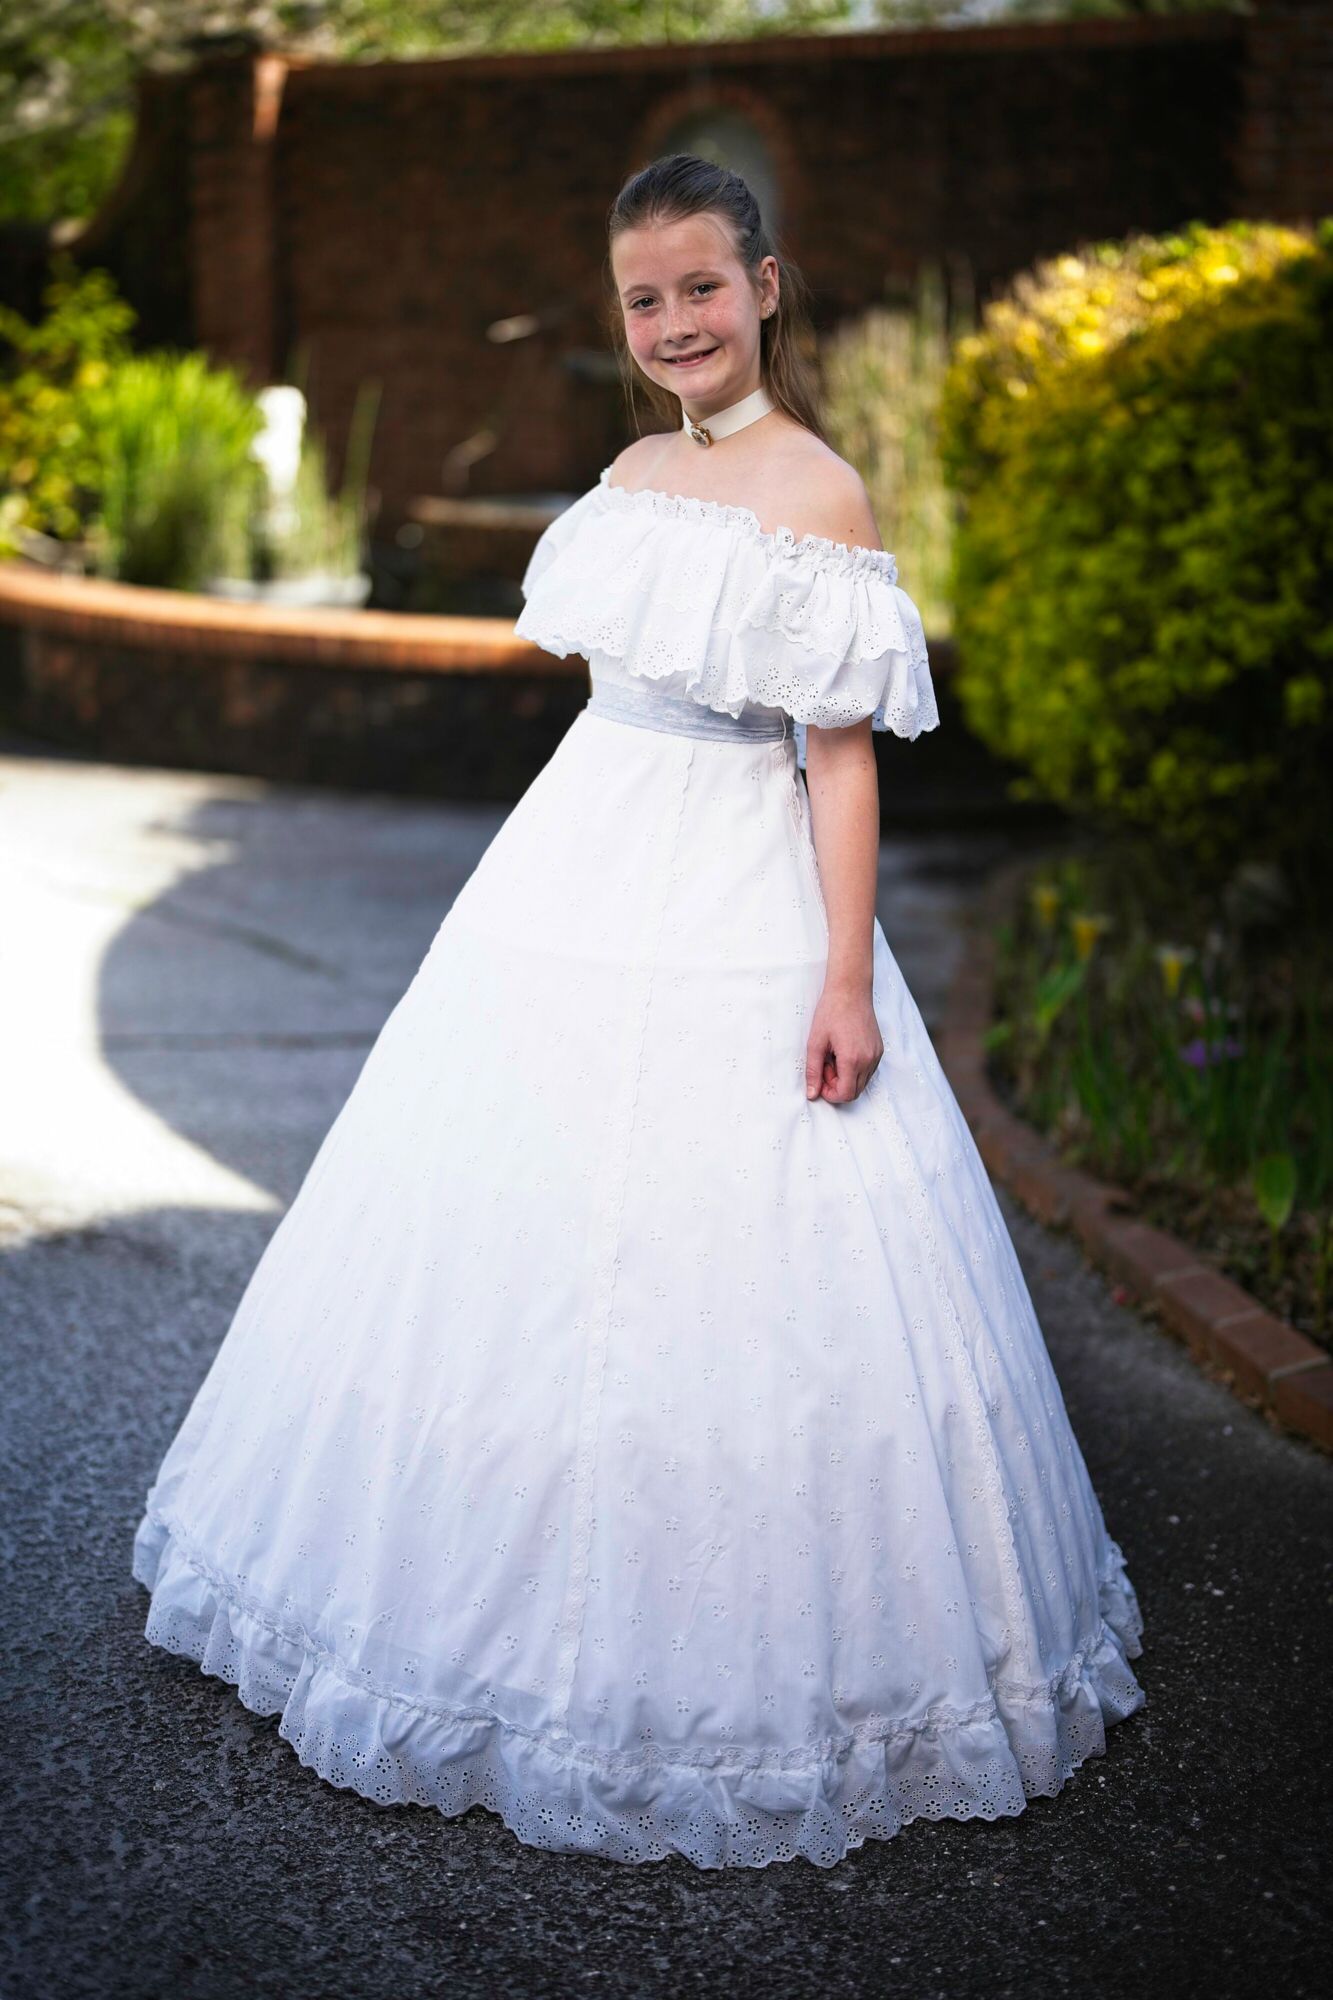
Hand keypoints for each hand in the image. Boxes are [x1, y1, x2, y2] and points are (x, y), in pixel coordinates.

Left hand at [804, 983, 882, 1104]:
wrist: (850, 990)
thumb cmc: (831, 1012)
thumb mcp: (815, 1042)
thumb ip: (813, 1071)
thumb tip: (811, 1094)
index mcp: (852, 1059)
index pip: (846, 1094)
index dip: (830, 1094)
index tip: (820, 1080)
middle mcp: (868, 1060)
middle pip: (854, 1092)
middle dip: (837, 1086)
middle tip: (825, 1066)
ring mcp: (876, 1055)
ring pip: (862, 1082)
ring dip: (846, 1078)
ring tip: (833, 1057)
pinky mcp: (879, 1049)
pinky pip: (868, 1071)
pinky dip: (855, 1069)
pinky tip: (843, 1052)